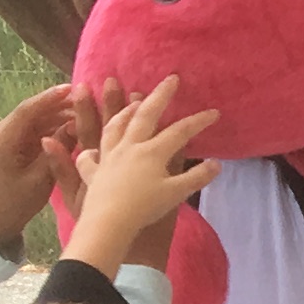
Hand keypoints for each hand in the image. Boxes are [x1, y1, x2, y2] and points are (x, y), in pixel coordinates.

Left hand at [0, 81, 72, 252]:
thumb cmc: (16, 202)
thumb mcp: (41, 178)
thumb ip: (57, 149)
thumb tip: (76, 125)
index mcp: (2, 140)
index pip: (28, 111)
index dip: (51, 98)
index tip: (74, 89)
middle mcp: (0, 132)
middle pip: (32, 111)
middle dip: (59, 105)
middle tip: (89, 100)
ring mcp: (5, 136)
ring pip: (36, 118)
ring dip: (59, 115)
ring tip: (86, 112)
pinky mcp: (13, 142)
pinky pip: (35, 128)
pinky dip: (53, 125)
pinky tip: (73, 125)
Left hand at [63, 77, 217, 269]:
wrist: (109, 224)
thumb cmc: (144, 209)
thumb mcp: (176, 194)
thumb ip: (197, 177)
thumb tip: (216, 164)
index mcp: (152, 152)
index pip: (180, 132)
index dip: (199, 121)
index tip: (214, 112)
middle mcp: (129, 147)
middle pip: (145, 115)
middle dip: (160, 96)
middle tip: (170, 79)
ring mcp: (108, 157)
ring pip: (115, 127)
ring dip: (123, 110)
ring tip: (129, 100)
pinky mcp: (93, 172)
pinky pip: (86, 157)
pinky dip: (86, 149)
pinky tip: (86, 148)